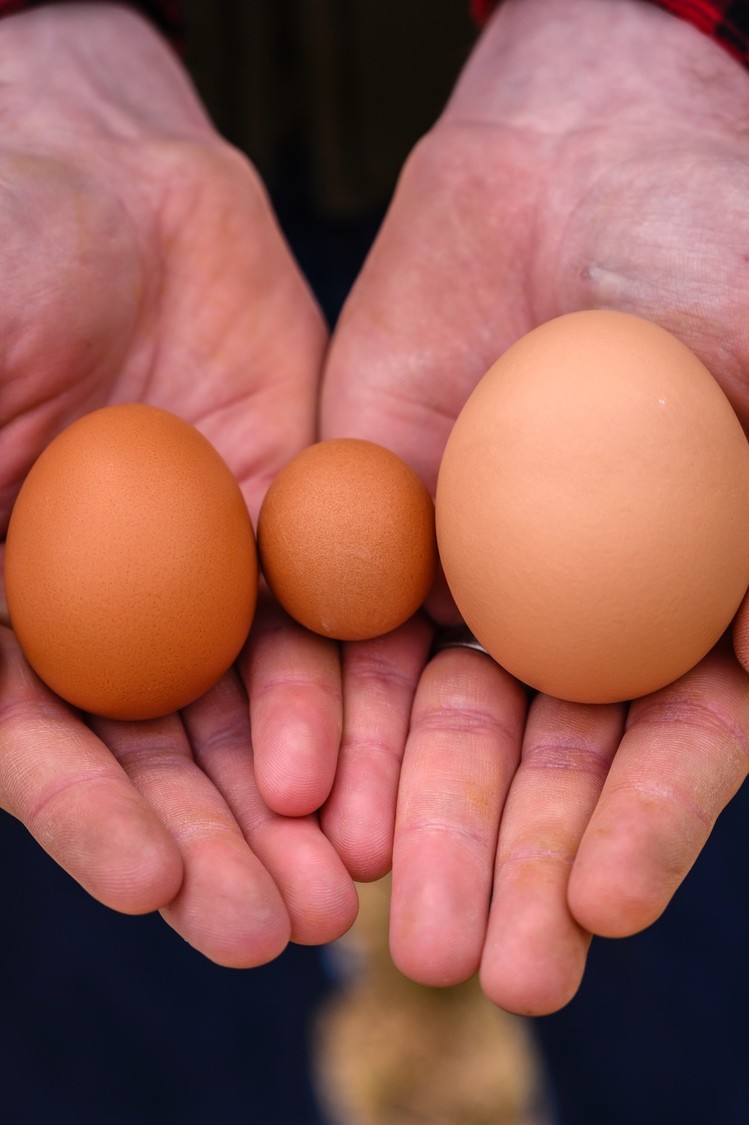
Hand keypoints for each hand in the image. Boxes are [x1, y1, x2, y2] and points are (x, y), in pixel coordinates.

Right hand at [0, 4, 355, 963]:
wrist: (114, 191)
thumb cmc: (0, 265)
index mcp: (8, 606)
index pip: (36, 739)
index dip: (85, 814)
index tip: (148, 885)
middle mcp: (104, 619)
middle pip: (153, 760)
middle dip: (210, 848)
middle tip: (276, 931)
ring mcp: (201, 584)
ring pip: (246, 721)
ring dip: (290, 814)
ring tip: (339, 893)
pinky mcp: (288, 538)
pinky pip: (325, 632)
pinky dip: (348, 706)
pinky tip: (376, 773)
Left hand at [320, 0, 748, 1010]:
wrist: (575, 164)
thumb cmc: (711, 250)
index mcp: (692, 614)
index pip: (675, 749)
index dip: (645, 829)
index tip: (602, 907)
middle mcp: (581, 623)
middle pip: (545, 767)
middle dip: (511, 862)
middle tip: (478, 964)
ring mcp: (476, 586)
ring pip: (436, 725)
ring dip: (411, 822)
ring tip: (383, 914)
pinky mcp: (380, 538)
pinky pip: (345, 640)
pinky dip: (326, 717)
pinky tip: (306, 794)